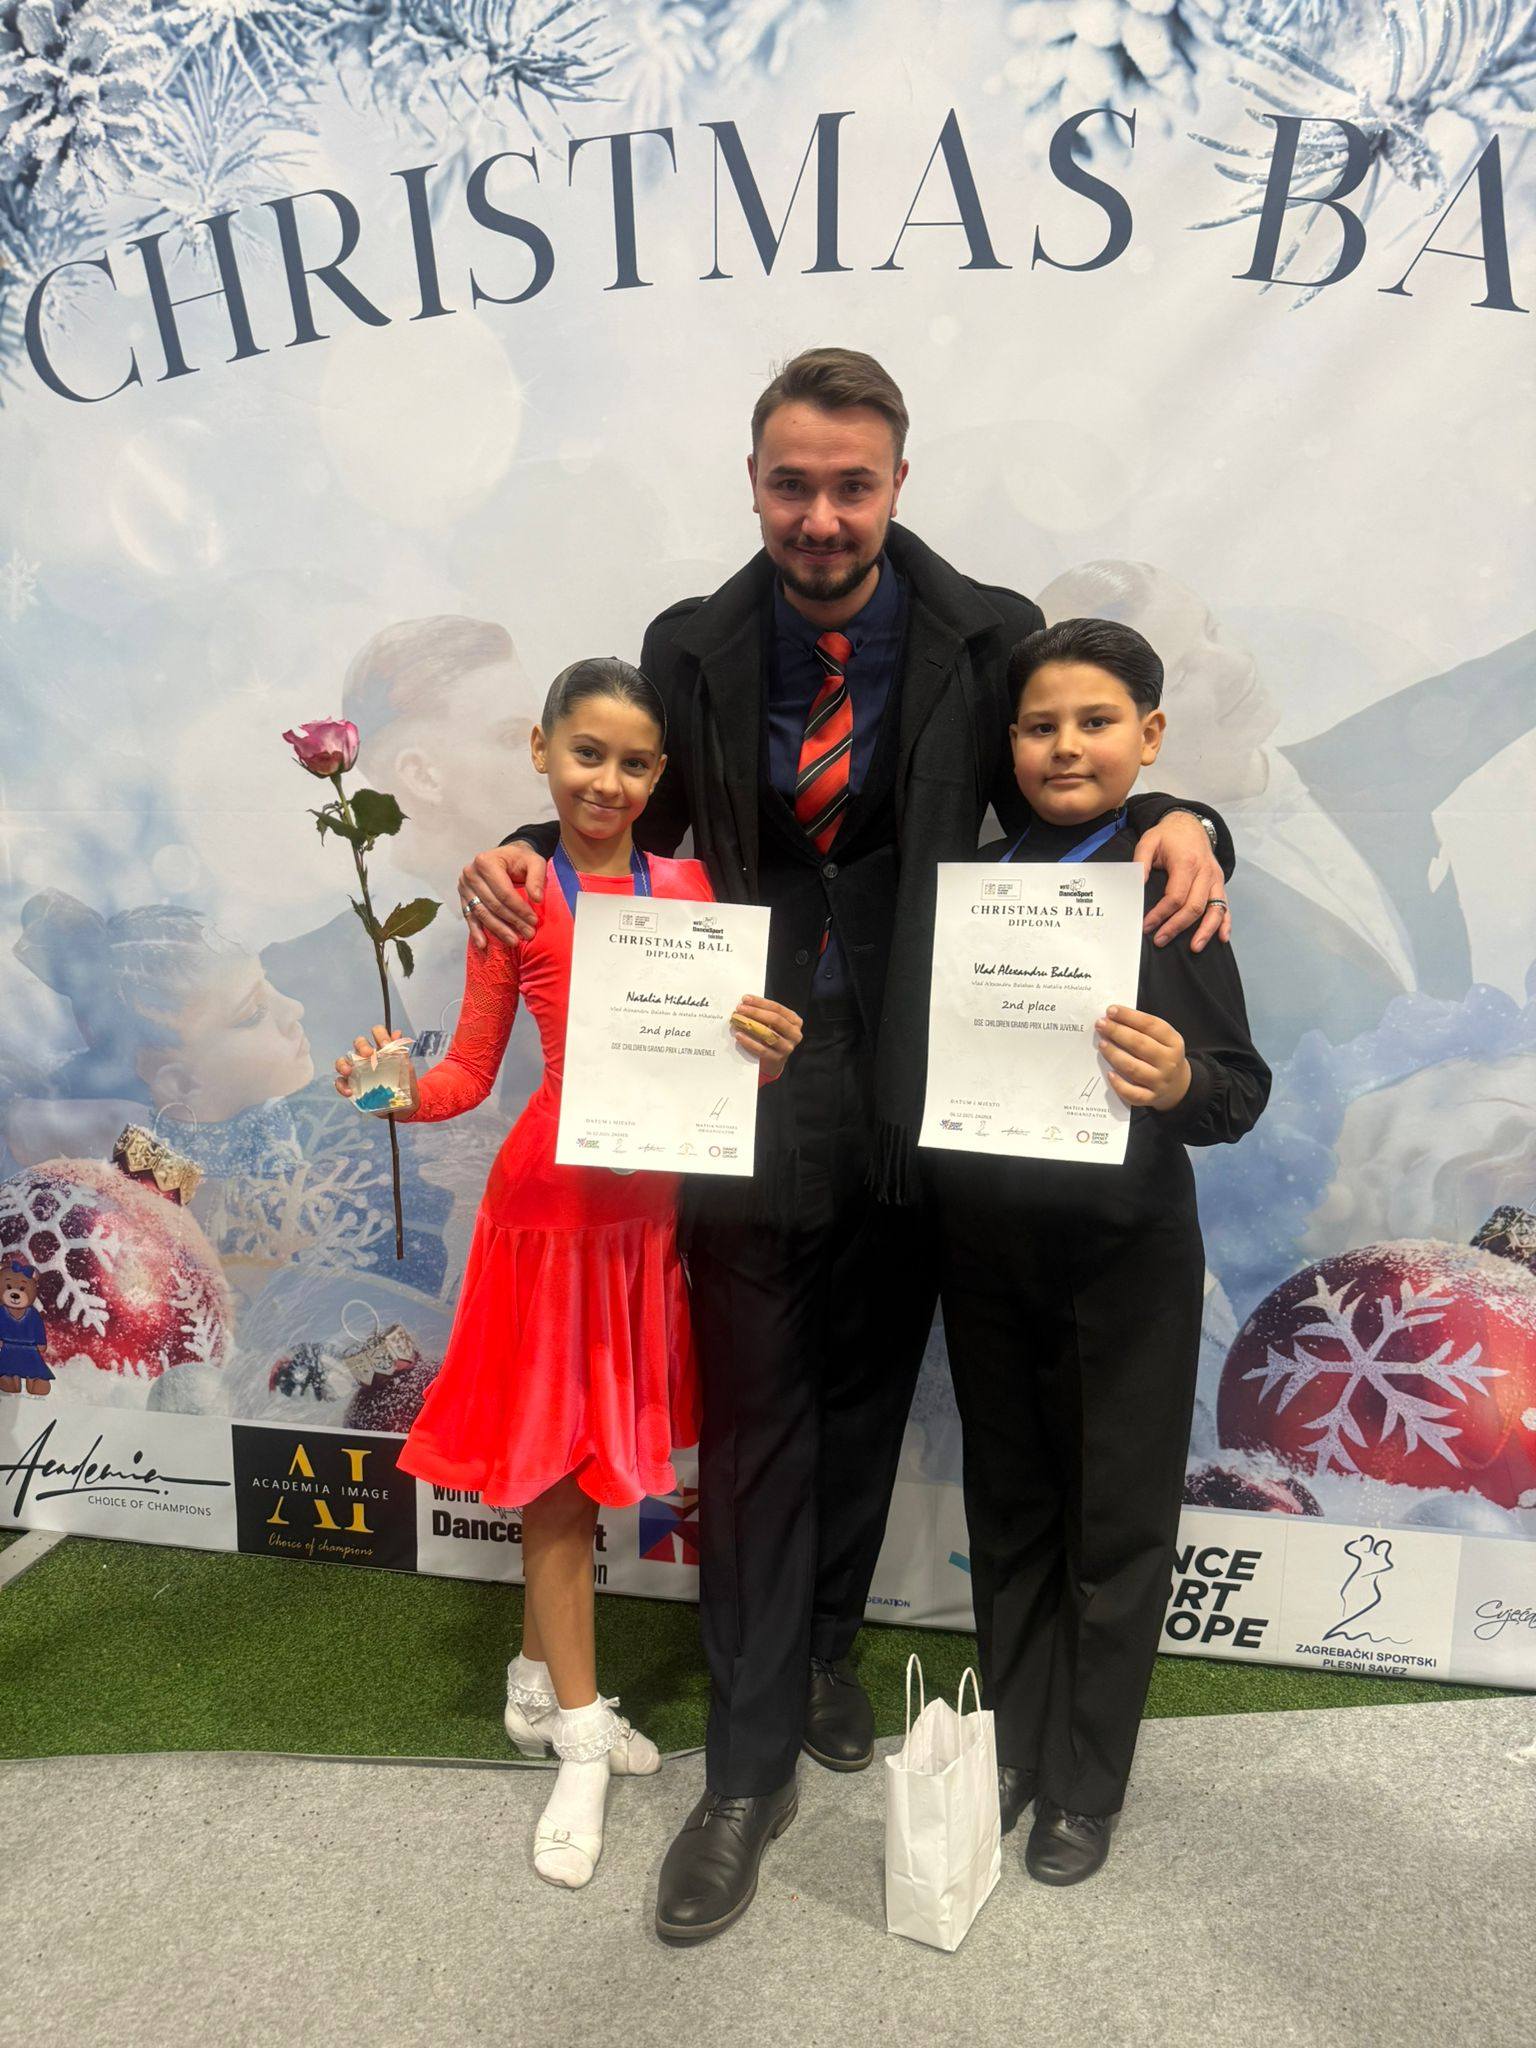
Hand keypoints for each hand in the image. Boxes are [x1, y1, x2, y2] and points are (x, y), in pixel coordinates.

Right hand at [335, 1025, 418, 1115]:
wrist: (405, 1105)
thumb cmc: (405, 1084)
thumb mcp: (406, 1068)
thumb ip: (401, 1052)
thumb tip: (397, 1033)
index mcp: (382, 1049)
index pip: (377, 1033)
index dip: (380, 1034)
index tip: (385, 1045)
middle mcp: (367, 1056)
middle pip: (358, 1043)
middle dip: (362, 1046)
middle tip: (369, 1055)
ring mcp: (357, 1070)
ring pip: (343, 1060)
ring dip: (343, 1064)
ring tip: (349, 1071)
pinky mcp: (352, 1085)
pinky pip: (340, 1082)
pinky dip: (342, 1086)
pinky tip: (349, 1091)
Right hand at [457, 842, 544, 949]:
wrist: (506, 856)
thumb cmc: (520, 859)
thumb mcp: (534, 861)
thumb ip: (537, 877)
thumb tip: (537, 899)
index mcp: (485, 862)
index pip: (503, 892)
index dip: (519, 908)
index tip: (533, 921)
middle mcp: (470, 873)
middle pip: (493, 904)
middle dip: (512, 922)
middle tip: (528, 934)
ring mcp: (464, 887)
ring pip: (482, 913)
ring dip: (498, 930)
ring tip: (514, 941)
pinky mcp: (463, 898)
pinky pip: (470, 917)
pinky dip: (476, 931)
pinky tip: (483, 944)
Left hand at [730, 996, 803, 1082]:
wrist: (773, 1061)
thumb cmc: (772, 1037)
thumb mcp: (772, 1024)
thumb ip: (764, 1014)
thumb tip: (745, 1004)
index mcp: (795, 1021)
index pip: (777, 1008)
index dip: (761, 1002)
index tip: (745, 999)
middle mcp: (795, 1033)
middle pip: (775, 1019)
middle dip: (755, 1012)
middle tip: (740, 1008)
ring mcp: (788, 1047)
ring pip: (769, 1034)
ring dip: (751, 1026)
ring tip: (737, 1021)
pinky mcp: (778, 1059)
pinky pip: (762, 1049)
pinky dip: (749, 1042)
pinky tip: (739, 1036)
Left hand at [1095, 1006, 1190, 1111]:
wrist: (1178, 1085)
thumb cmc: (1163, 1056)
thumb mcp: (1163, 1039)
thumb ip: (1143, 1029)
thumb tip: (1113, 1018)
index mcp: (1173, 1042)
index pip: (1150, 1025)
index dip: (1129, 1016)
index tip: (1111, 1010)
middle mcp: (1169, 1061)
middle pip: (1140, 1044)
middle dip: (1117, 1032)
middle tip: (1101, 1024)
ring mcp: (1160, 1081)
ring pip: (1133, 1068)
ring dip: (1114, 1054)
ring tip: (1102, 1044)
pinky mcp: (1151, 1098)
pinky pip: (1133, 1093)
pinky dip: (1119, 1085)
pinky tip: (1109, 1074)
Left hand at [1136, 812, 1230, 951]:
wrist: (1190, 824)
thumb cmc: (1167, 836)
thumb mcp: (1148, 841)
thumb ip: (1141, 862)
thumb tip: (1137, 885)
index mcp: (1187, 863)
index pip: (1175, 896)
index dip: (1161, 914)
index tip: (1147, 926)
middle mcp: (1205, 872)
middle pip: (1194, 906)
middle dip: (1177, 927)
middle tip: (1160, 940)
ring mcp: (1215, 879)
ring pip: (1215, 909)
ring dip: (1205, 931)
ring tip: (1194, 948)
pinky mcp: (1220, 883)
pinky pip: (1225, 905)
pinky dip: (1225, 923)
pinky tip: (1222, 938)